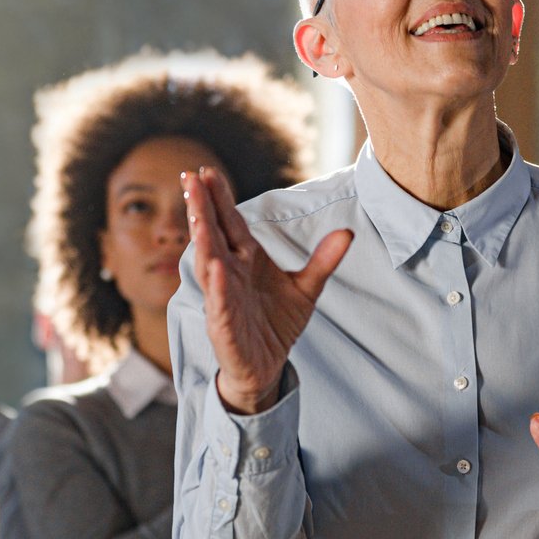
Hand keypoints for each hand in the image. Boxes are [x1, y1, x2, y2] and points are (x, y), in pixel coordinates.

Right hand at [185, 167, 351, 415]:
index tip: (209, 172)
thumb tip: (347, 232)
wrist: (268, 366)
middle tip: (190, 177)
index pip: (231, 222)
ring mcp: (223, 298)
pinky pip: (220, 303)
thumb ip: (324, 260)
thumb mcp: (307, 288)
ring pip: (209, 263)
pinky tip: (218, 267)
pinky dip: (219, 286)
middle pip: (213, 234)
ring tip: (195, 212)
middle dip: (201, 206)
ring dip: (201, 238)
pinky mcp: (224, 325)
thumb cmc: (278, 323)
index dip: (220, 198)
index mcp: (246, 259)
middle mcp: (230, 273)